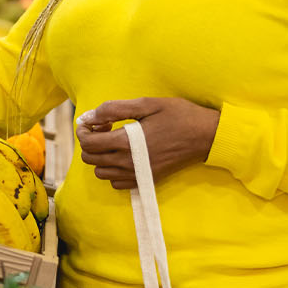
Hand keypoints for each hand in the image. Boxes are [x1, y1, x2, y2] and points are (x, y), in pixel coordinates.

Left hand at [77, 97, 219, 189]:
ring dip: (100, 157)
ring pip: (101, 173)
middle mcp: (128, 163)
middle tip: (104, 127)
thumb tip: (89, 116)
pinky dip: (113, 171)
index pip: (88, 143)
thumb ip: (114, 109)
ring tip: (113, 141)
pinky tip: (123, 155)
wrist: (205, 136)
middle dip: (90, 142)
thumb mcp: (146, 104)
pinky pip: (117, 183)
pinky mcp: (146, 180)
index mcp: (126, 142)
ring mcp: (137, 174)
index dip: (82, 130)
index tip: (91, 121)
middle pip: (90, 159)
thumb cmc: (178, 115)